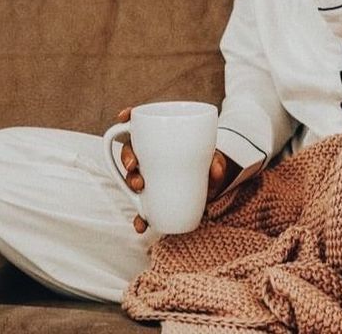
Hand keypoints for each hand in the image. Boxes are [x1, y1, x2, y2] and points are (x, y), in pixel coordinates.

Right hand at [116, 108, 231, 233]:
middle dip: (126, 156)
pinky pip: (141, 208)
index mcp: (162, 138)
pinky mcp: (152, 199)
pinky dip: (139, 217)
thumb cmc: (209, 166)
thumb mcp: (215, 161)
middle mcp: (150, 156)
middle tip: (134, 164)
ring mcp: (149, 177)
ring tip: (139, 187)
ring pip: (131, 176)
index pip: (142, 123)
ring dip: (130, 180)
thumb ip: (217, 164)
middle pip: (130, 150)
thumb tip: (215, 168)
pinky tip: (141, 224)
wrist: (212, 188)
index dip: (129, 117)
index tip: (124, 117)